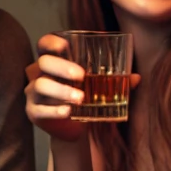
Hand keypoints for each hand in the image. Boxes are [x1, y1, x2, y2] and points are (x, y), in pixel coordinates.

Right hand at [25, 33, 139, 142]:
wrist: (74, 128)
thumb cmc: (85, 98)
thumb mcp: (99, 87)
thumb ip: (116, 80)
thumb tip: (137, 77)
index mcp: (54, 62)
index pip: (44, 44)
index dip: (51, 42)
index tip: (66, 46)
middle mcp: (40, 74)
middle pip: (43, 62)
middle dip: (62, 67)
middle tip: (82, 75)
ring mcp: (34, 93)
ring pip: (41, 86)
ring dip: (62, 91)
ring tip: (81, 98)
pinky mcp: (34, 112)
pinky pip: (40, 109)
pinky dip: (55, 110)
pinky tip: (67, 112)